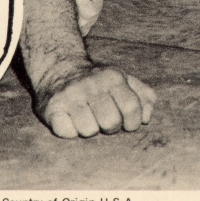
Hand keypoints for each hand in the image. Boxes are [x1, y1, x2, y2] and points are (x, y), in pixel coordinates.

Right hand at [33, 62, 155, 138]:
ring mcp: (71, 95)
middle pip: (111, 123)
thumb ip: (143, 95)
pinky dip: (70, 130)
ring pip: (89, 130)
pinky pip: (67, 133)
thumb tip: (147, 117)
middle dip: (110, 127)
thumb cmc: (98, 82)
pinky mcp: (52, 107)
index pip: (132, 108)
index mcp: (113, 77)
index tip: (126, 123)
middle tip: (103, 118)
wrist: (59, 68)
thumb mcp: (123, 80)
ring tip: (86, 117)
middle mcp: (92, 84)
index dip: (132, 122)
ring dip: (89, 129)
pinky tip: (70, 119)